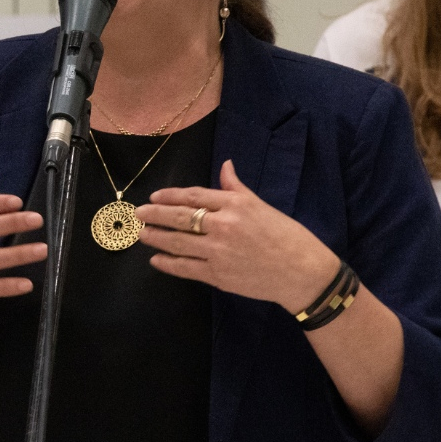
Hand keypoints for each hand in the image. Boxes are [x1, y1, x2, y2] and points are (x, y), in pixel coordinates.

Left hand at [135, 160, 338, 311]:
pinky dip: (168, 264)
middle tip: (139, 213)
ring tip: (142, 233)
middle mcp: (224, 226)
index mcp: (236, 205)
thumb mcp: (262, 206)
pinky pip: (186, 268)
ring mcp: (219, 253)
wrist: (302, 272)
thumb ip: (236, 188)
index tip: (155, 196)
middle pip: (181, 218)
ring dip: (157, 238)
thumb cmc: (286, 236)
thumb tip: (226, 165)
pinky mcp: (219, 276)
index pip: (194, 197)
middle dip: (156, 215)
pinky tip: (156, 260)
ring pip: (179, 243)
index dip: (171, 196)